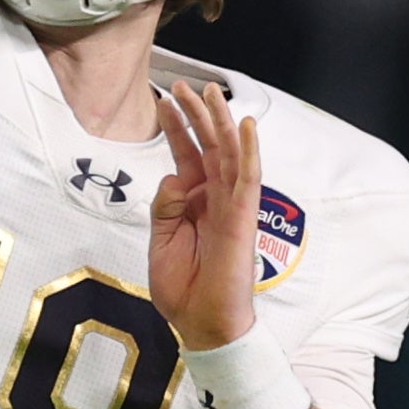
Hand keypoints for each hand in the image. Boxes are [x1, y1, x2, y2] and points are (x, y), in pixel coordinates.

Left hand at [143, 75, 264, 358]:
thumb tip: (172, 175)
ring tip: (210, 92)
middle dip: (195, 115)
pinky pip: (247, 178)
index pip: (186, 155)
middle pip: (207, 146)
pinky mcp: (242, 216)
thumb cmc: (182, 288)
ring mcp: (230, 205)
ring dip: (221, 122)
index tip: (163, 101)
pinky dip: (248, 151)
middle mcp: (214, 197)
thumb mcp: (161, 241)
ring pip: (228, 153)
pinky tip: (246, 126)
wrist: (200, 322)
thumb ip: (165, 207)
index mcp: (193, 202)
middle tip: (182, 85)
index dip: (176, 128)